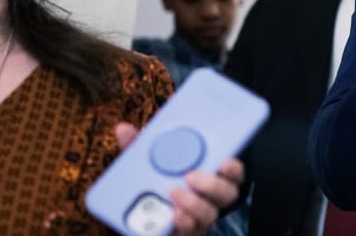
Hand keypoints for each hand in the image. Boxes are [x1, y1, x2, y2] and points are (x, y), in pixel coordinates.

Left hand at [114, 123, 243, 234]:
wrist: (144, 223)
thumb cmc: (154, 186)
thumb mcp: (147, 164)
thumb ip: (139, 148)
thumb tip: (123, 129)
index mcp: (209, 176)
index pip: (233, 172)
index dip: (233, 168)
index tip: (223, 161)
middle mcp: (210, 199)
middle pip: (228, 194)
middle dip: (213, 185)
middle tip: (191, 176)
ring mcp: (199, 218)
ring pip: (211, 214)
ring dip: (195, 204)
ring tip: (174, 194)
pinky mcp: (187, 233)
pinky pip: (193, 231)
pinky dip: (184, 222)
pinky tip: (174, 216)